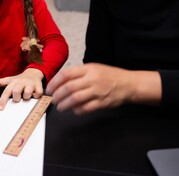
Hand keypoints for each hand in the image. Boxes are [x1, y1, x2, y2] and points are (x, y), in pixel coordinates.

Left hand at [0, 68, 43, 109]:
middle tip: (18, 98)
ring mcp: (30, 84)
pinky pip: (38, 93)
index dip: (3, 100)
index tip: (0, 108)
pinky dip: (36, 96)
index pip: (6, 91)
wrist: (33, 73)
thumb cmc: (20, 79)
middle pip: (16, 92)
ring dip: (26, 97)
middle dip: (16, 98)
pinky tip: (34, 95)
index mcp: (13, 82)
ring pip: (27, 93)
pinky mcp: (39, 85)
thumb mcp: (9, 80)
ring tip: (26, 96)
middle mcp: (21, 82)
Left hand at [46, 63, 160, 114]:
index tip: (49, 88)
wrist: (129, 84)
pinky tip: (73, 110)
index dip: (55, 82)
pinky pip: (86, 108)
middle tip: (53, 99)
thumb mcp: (93, 68)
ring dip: (65, 104)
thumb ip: (78, 74)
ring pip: (76, 98)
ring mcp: (98, 91)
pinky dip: (77, 110)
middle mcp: (92, 79)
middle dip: (58, 95)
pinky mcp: (103, 102)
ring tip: (60, 107)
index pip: (67, 74)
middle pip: (69, 87)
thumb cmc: (109, 76)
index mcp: (88, 69)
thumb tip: (59, 82)